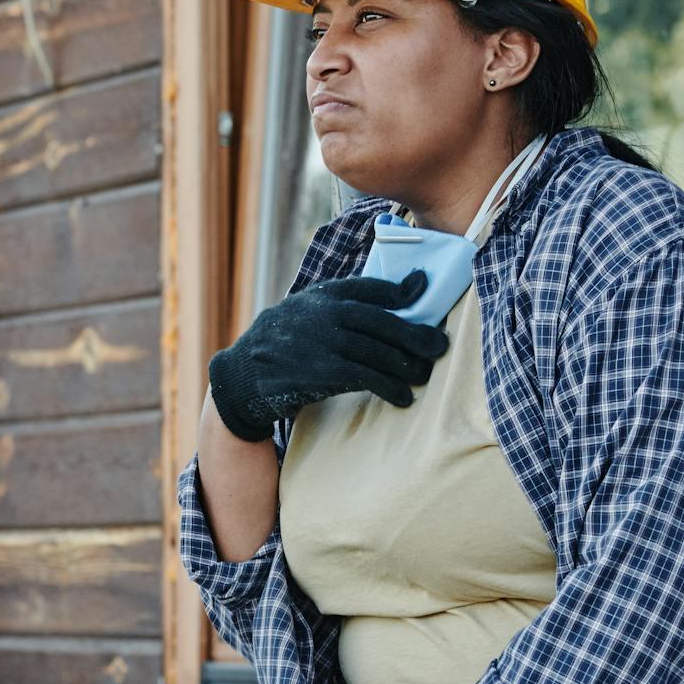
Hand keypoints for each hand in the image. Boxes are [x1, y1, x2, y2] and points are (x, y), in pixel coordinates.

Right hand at [207, 271, 448, 441]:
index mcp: (321, 295)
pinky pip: (364, 377)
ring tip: (423, 375)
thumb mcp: (309, 313)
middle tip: (440, 345)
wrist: (242, 375)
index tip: (423, 289)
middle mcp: (322, 313)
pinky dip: (389, 388)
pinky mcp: (319, 371)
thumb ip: (349, 302)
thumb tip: (411, 287)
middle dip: (416, 333)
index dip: (399, 290)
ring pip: (377, 351)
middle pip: (382, 321)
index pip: (368, 287)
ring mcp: (320, 341)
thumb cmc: (287, 343)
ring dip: (407, 366)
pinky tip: (403, 397)